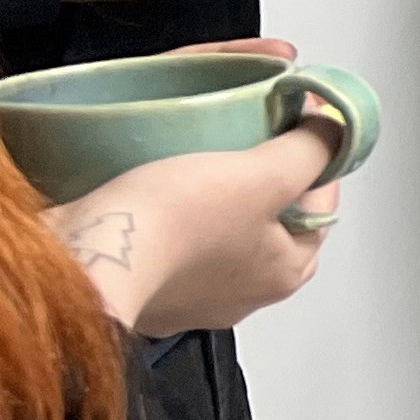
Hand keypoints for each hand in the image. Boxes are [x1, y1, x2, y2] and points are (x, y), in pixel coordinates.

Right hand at [49, 126, 340, 337]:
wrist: (86, 257)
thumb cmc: (177, 222)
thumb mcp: (264, 172)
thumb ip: (310, 149)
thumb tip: (334, 129)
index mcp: (285, 271)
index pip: (321, 203)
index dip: (315, 155)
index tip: (300, 121)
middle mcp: (242, 295)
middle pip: (272, 220)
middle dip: (267, 176)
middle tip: (253, 136)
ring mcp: (189, 298)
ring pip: (221, 231)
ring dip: (218, 194)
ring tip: (205, 153)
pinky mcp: (143, 288)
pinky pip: (171, 242)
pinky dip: (173, 214)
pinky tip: (160, 186)